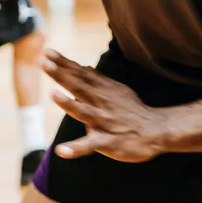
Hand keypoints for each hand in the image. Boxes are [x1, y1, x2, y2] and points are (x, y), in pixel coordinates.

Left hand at [42, 49, 166, 161]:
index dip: (64, 63)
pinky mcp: (107, 142)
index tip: (48, 52)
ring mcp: (104, 122)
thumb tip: (81, 67)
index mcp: (103, 90)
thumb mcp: (116, 90)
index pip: (81, 73)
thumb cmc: (133, 111)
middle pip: (79, 87)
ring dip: (68, 103)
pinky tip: (61, 150)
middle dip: (62, 75)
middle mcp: (102, 103)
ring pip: (83, 112)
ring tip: (53, 94)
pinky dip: (75, 149)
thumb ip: (97, 80)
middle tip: (45, 63)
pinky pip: (89, 146)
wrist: (156, 131)